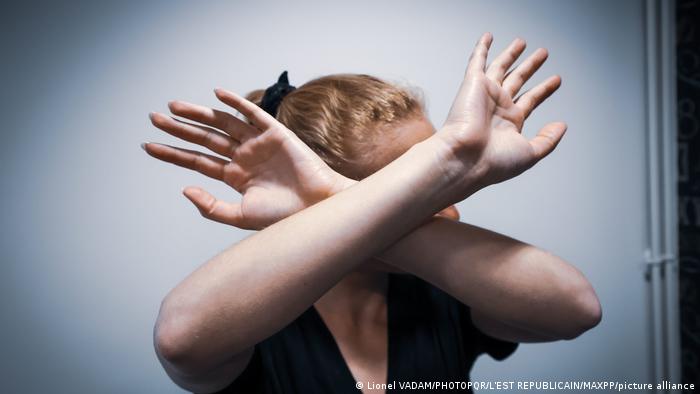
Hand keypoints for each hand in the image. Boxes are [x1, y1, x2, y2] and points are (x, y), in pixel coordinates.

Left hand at [143, 89, 353, 229]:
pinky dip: (236, 103)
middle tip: (153, 119)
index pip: (197, 160)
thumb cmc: (284, 216)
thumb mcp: (241, 216)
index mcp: (235, 176)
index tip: (149, 146)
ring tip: (173, 107)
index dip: (173, 153)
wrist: (317, 209)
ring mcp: (258, 144)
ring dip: (199, 114)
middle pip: (205, 138)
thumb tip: (184, 188)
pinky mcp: (276, 134)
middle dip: (179, 128)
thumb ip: (211, 206)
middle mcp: (243, 157)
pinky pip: (253, 114)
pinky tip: (217, 95)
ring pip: (223, 124)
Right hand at [435, 33, 565, 188]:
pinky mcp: (472, 84)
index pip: (531, 100)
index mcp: (510, 123)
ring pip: (501, 68)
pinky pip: (477, 62)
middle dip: (530, 67)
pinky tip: (488, 37)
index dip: (544, 89)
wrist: (465, 159)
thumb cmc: (492, 162)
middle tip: (542, 54)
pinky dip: (482, 49)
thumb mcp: (530, 153)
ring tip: (523, 42)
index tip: (556, 80)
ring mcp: (485, 94)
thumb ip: (547, 139)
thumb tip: (561, 125)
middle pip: (518, 80)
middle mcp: (497, 107)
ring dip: (512, 54)